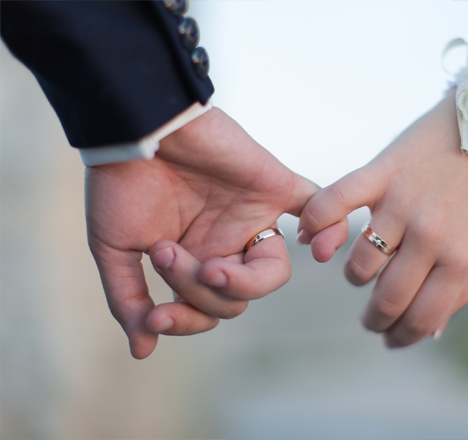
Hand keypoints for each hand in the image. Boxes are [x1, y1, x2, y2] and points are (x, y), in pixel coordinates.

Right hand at [85, 107, 317, 358]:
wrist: (133, 127)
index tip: (155, 315)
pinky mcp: (274, 187)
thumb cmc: (119, 183)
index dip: (184, 321)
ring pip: (275, 274)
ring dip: (242, 284)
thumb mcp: (114, 248)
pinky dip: (328, 227)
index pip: (206, 310)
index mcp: (193, 260)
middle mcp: (226, 244)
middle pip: (238, 299)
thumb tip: (143, 350)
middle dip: (200, 292)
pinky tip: (314, 245)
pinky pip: (316, 208)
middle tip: (169, 255)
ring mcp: (253, 218)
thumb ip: (128, 298)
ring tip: (207, 267)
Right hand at [297, 95, 467, 347]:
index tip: (391, 339)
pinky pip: (334, 203)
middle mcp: (430, 235)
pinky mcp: (379, 173)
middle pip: (387, 299)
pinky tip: (315, 239)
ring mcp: (401, 203)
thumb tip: (429, 331)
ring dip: (357, 277)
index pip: (422, 317)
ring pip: (358, 264)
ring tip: (365, 272)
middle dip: (375, 320)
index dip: (402, 337)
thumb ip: (464, 289)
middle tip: (372, 320)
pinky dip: (317, 223)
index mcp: (462, 256)